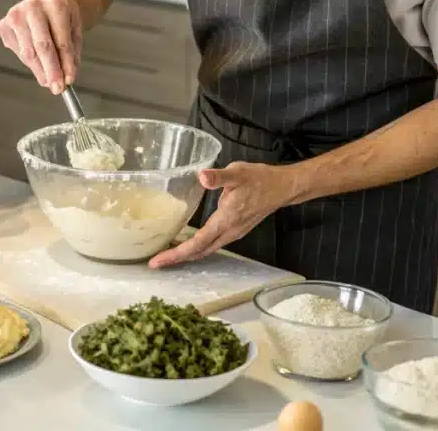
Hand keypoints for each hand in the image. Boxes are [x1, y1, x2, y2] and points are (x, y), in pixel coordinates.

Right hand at [0, 0, 82, 94]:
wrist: (46, 2)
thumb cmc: (62, 19)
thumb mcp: (74, 32)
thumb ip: (71, 54)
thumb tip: (67, 78)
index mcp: (56, 5)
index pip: (62, 41)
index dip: (65, 64)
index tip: (68, 82)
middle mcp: (33, 7)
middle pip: (42, 46)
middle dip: (51, 71)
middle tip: (57, 89)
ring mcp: (15, 15)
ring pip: (28, 52)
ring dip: (39, 71)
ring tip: (48, 81)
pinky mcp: (3, 25)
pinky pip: (18, 52)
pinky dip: (29, 63)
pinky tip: (37, 62)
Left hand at [148, 162, 300, 268]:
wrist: (282, 188)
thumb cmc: (259, 179)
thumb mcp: (237, 173)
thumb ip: (219, 177)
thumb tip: (202, 177)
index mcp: (225, 220)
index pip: (197, 243)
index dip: (176, 254)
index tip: (157, 262)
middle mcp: (229, 232)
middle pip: (199, 252)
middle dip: (177, 259)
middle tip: (155, 263)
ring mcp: (233, 233)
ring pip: (206, 250)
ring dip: (187, 254)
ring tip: (167, 255)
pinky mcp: (236, 231)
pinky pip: (213, 245)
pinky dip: (198, 248)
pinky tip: (189, 243)